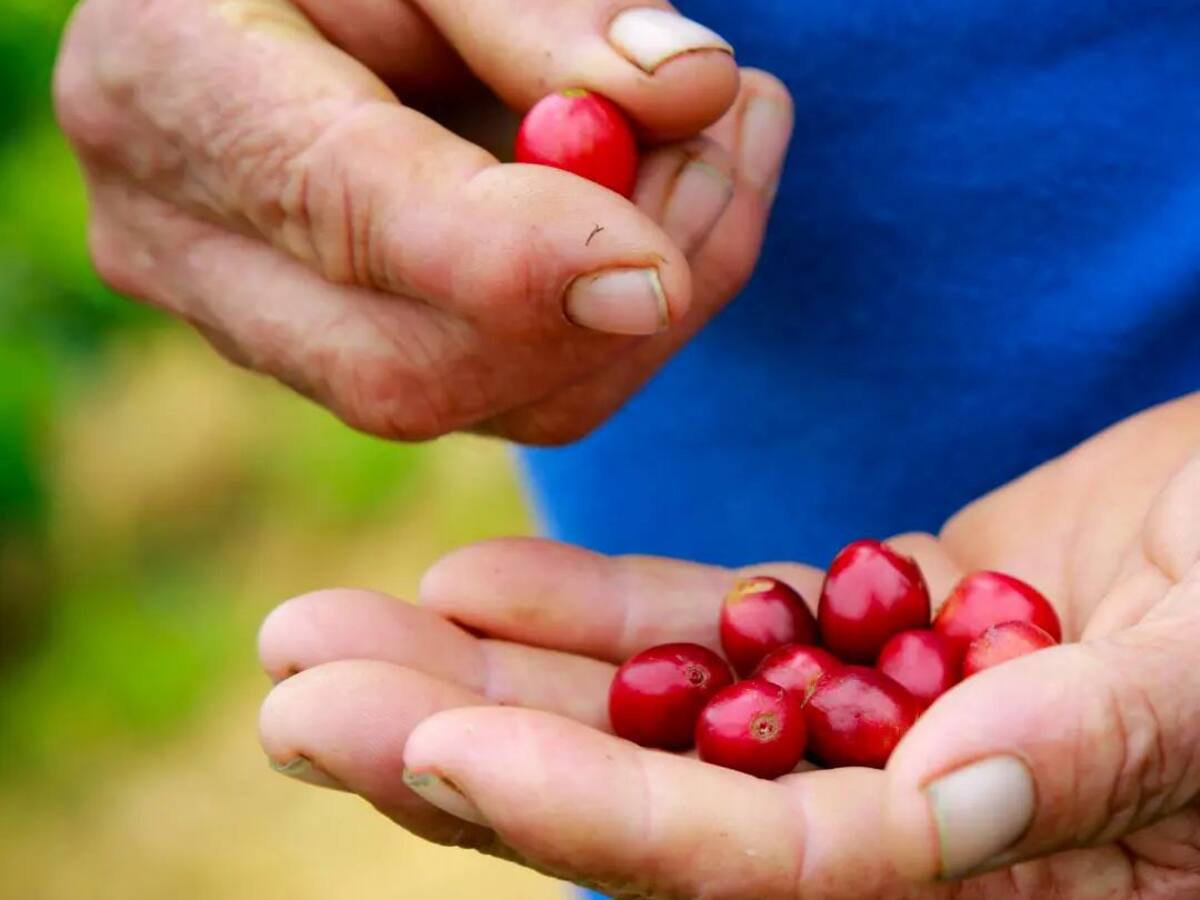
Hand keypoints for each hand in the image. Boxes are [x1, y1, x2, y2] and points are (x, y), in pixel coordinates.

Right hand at [54, 0, 791, 443]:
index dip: (510, 260)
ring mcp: (261, 319)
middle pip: (408, 370)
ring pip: (473, 401)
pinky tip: (670, 212)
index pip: (342, 210)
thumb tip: (690, 91)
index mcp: (177, 84)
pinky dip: (609, 324)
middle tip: (732, 140)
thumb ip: (539, 5)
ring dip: (637, 313)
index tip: (659, 270)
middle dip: (608, 301)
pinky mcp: (341, 350)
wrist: (257, 3)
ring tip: (722, 145)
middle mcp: (191, 240)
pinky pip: (495, 390)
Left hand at [256, 395, 1199, 897]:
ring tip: (329, 630)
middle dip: (463, 750)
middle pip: (650, 801)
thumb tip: (951, 787)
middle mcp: (895, 815)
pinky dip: (594, 609)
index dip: (599, 814)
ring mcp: (860, 717)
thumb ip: (1103, 737)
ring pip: (649, 709)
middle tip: (296, 692)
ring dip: (484, 670)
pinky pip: (703, 628)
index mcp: (992, 867)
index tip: (437, 746)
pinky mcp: (855, 630)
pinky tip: (470, 580)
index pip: (761, 868)